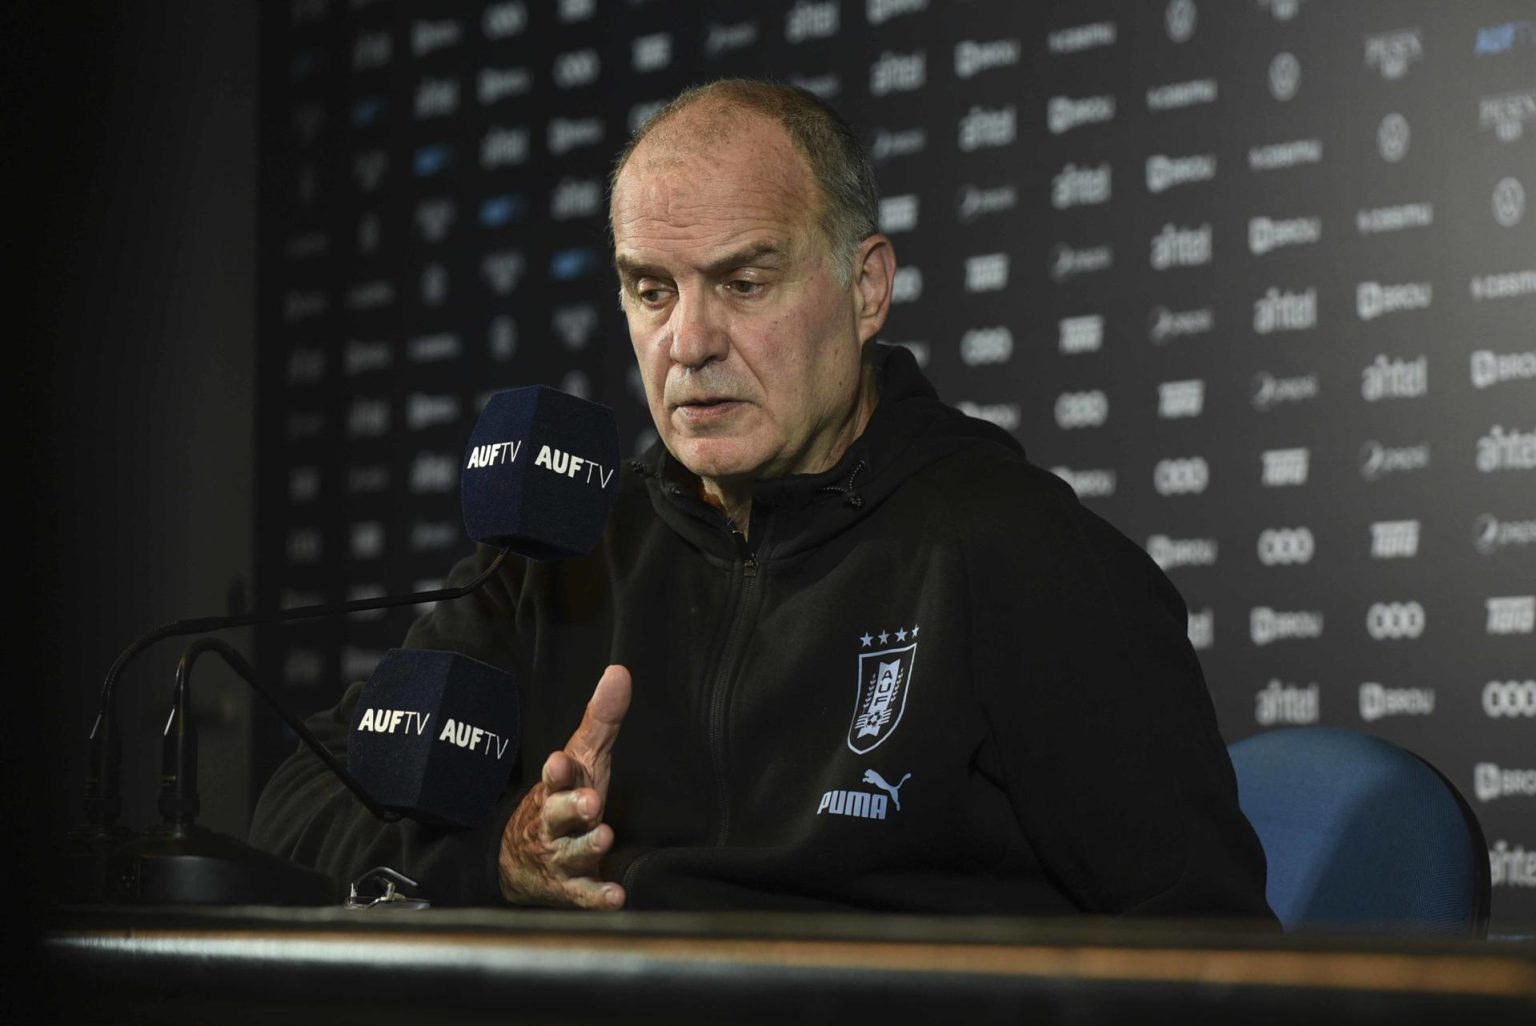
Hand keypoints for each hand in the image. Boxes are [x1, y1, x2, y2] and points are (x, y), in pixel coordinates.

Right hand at [497, 664, 630, 907]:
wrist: (522, 858)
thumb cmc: (564, 798)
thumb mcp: (583, 757)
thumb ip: (602, 719)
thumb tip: (620, 672)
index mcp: (557, 789)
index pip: (553, 776)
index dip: (557, 771)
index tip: (560, 762)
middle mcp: (555, 823)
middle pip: (557, 813)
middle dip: (571, 806)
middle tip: (589, 801)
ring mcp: (560, 856)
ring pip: (570, 853)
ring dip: (587, 846)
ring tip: (605, 838)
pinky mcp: (570, 888)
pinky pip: (583, 894)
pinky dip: (598, 897)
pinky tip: (616, 898)